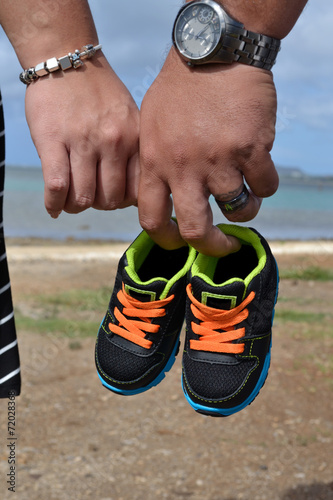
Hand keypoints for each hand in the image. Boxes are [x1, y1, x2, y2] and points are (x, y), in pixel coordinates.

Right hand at [25, 54, 139, 216]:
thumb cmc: (100, 95)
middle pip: (110, 200)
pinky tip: (53, 208)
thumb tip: (133, 196)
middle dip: (100, 206)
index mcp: (134, 138)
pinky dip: (54, 204)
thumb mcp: (131, 119)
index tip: (114, 198)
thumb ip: (134, 153)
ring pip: (83, 198)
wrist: (68, 58)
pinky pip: (56, 186)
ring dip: (76, 206)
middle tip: (91, 197)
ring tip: (71, 201)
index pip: (137, 191)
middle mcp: (113, 142)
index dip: (124, 202)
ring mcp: (82, 141)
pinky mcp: (52, 140)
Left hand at [139, 49, 278, 256]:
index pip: (152, 220)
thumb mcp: (149, 126)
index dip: (168, 240)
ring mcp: (219, 160)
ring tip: (246, 198)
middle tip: (224, 245)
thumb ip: (154, 163)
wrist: (213, 53)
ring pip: (238, 210)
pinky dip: (265, 186)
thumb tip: (163, 197)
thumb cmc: (179, 89)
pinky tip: (260, 171)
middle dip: (212, 247)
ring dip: (245, 210)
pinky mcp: (251, 149)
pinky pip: (266, 187)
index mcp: (154, 164)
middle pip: (196, 231)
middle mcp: (184, 168)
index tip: (181, 242)